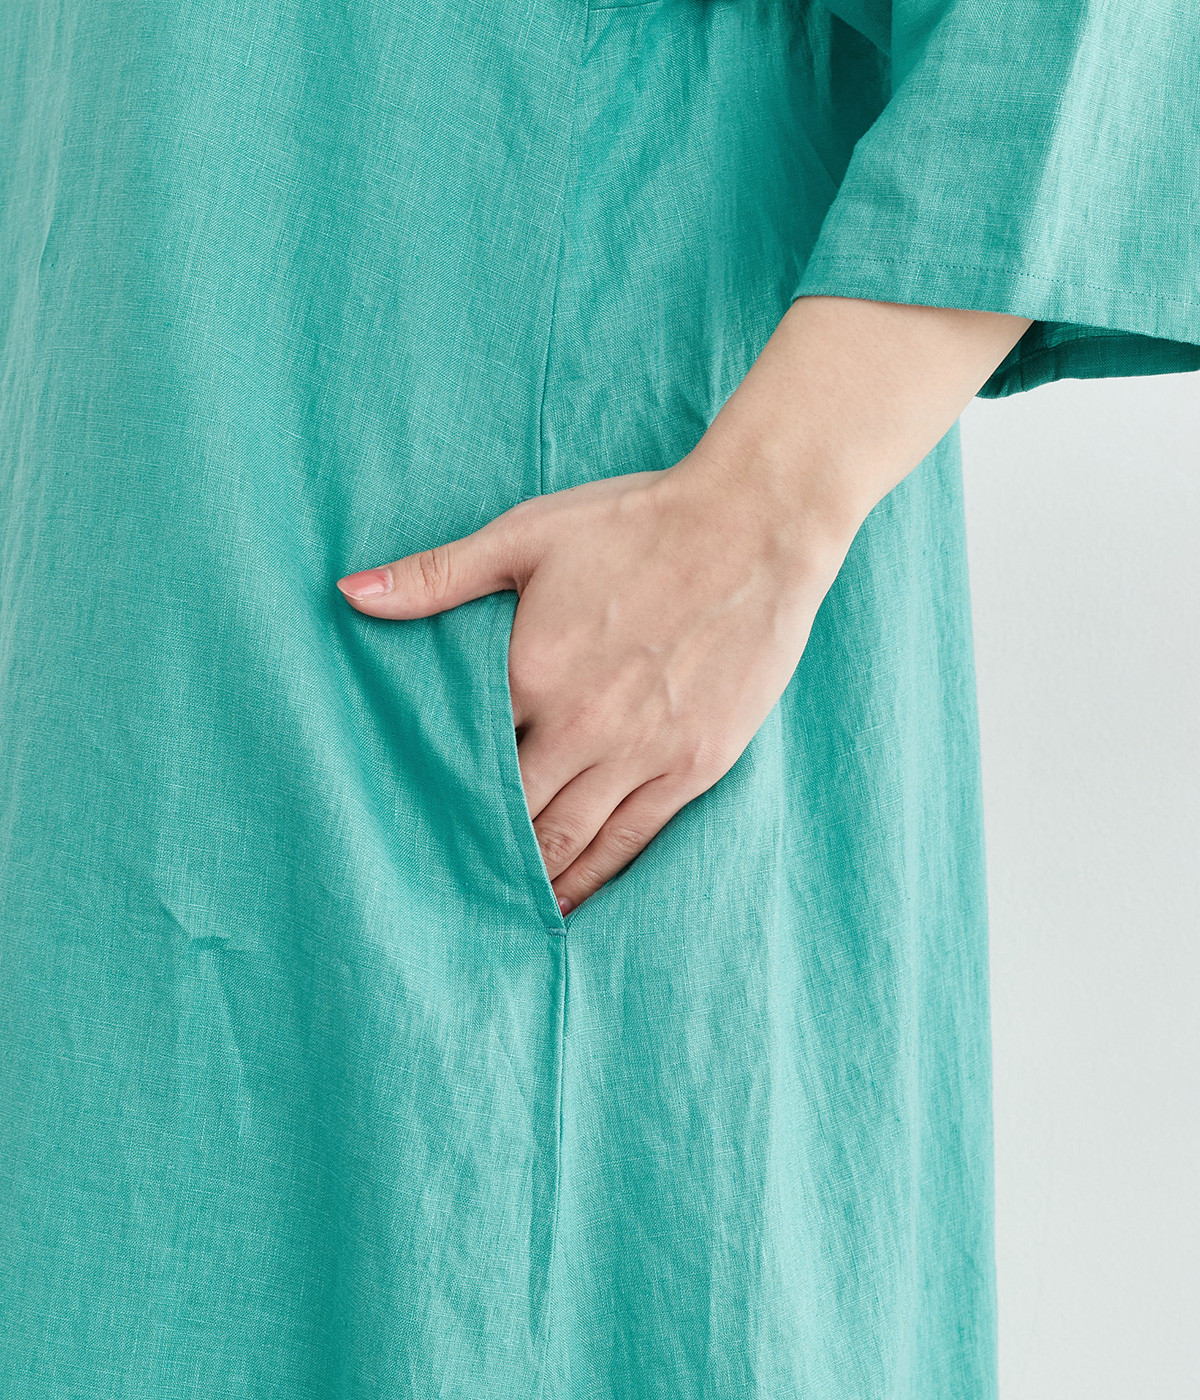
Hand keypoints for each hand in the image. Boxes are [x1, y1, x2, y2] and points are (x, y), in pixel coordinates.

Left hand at [335, 447, 853, 913]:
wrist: (754, 526)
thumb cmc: (636, 523)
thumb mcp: (527, 535)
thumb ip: (437, 577)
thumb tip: (348, 594)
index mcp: (530, 673)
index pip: (465, 758)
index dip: (436, 794)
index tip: (410, 822)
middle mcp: (581, 727)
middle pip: (513, 812)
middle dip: (476, 848)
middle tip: (442, 884)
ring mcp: (642, 753)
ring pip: (569, 839)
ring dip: (529, 876)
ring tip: (495, 906)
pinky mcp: (693, 765)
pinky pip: (633, 839)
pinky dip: (594, 876)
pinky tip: (567, 899)